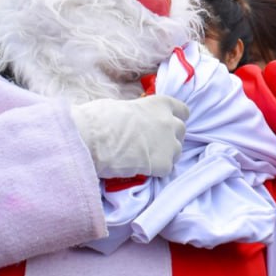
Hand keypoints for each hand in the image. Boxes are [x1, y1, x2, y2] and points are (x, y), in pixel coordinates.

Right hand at [70, 95, 188, 177]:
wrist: (94, 139)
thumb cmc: (100, 118)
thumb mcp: (121, 106)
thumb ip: (137, 113)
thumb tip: (134, 119)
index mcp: (160, 104)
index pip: (182, 110)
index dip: (174, 117)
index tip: (166, 123)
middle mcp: (170, 122)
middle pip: (181, 131)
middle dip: (170, 136)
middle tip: (153, 143)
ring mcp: (170, 144)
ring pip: (177, 151)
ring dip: (165, 154)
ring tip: (145, 158)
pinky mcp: (164, 164)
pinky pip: (166, 169)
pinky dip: (156, 170)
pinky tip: (141, 168)